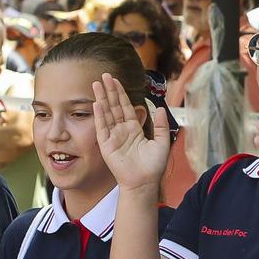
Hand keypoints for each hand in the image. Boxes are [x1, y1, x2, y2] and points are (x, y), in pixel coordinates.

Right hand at [92, 76, 170, 190]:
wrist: (144, 183)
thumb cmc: (153, 167)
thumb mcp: (162, 143)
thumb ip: (161, 126)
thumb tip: (161, 109)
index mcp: (134, 129)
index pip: (125, 107)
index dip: (120, 93)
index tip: (115, 80)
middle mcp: (121, 131)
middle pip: (113, 106)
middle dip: (109, 91)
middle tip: (104, 75)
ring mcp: (112, 137)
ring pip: (106, 114)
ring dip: (102, 98)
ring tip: (96, 84)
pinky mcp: (106, 146)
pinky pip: (102, 128)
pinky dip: (100, 115)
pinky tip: (97, 103)